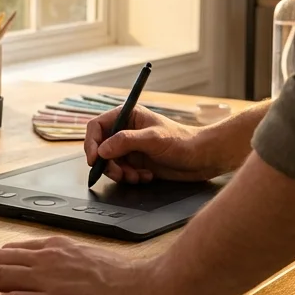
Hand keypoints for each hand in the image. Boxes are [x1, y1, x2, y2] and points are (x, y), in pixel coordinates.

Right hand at [85, 106, 225, 183]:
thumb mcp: (153, 139)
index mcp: (127, 116)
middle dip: (108, 164)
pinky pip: (122, 172)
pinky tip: (147, 176)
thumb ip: (125, 141)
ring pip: (110, 163)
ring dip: (120, 173)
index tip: (94, 159)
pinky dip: (131, 177)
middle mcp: (125, 131)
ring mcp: (130, 148)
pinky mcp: (136, 162)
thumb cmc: (183, 141)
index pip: (97, 126)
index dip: (91, 143)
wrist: (202, 158)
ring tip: (137, 176)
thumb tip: (102, 150)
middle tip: (120, 174)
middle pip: (100, 148)